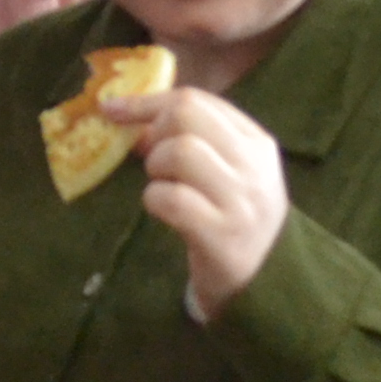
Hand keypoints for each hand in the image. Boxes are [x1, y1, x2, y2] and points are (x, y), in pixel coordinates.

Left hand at [127, 86, 289, 314]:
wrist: (268, 281)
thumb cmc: (236, 219)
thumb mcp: (227, 173)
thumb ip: (193, 142)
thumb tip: (135, 124)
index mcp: (257, 142)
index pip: (198, 100)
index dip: (148, 101)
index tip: (112, 109)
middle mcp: (254, 165)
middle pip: (187, 116)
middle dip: (155, 133)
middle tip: (153, 161)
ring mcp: (240, 201)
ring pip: (181, 152)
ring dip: (156, 168)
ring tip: (163, 187)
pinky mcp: (222, 236)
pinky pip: (172, 199)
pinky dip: (154, 200)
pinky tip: (162, 210)